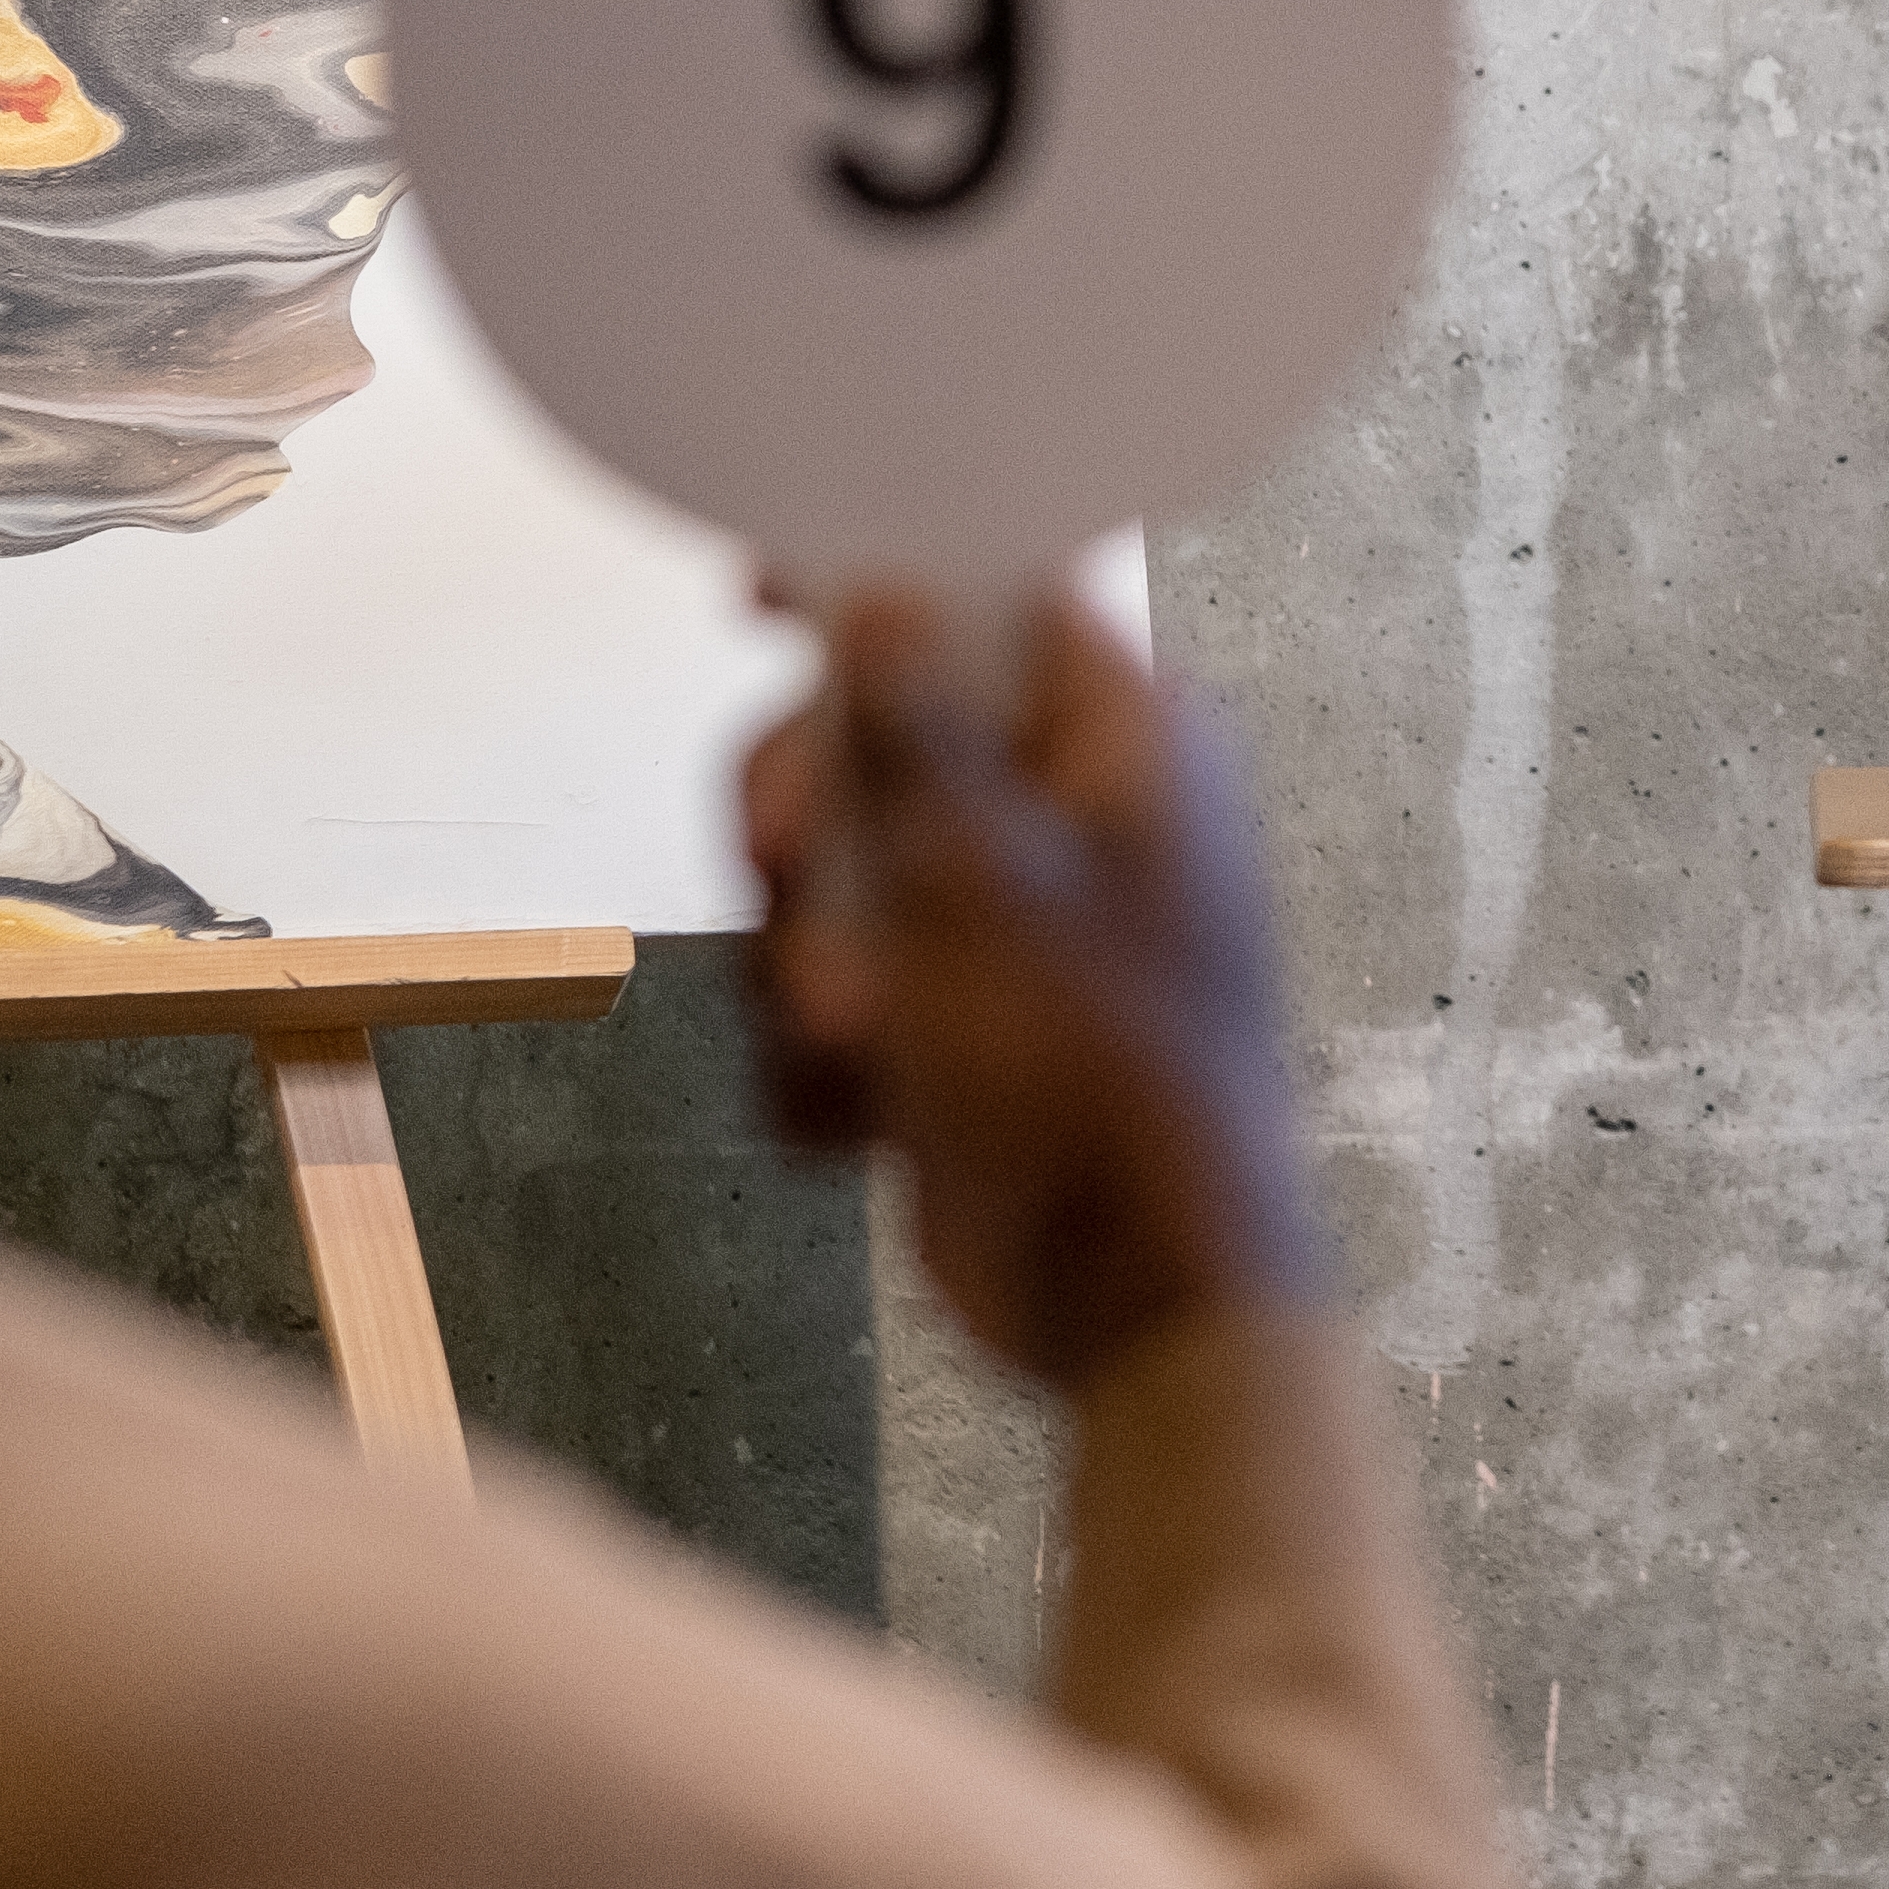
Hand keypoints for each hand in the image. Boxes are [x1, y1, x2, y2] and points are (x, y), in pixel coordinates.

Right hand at [739, 584, 1318, 1387]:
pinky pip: (847, 1004)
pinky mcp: (966, 1032)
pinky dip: (831, 1066)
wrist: (1135, 1300)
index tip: (753, 596)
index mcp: (1126, 739)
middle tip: (781, 871)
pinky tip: (859, 1122)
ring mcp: (1017, 932)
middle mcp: (1078, 817)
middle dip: (808, 829)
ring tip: (851, 1039)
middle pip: (878, 746)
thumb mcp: (976, 874)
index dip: (874, 588)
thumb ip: (913, 728)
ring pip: (839, 886)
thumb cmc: (1089, 1073)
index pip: (992, 600)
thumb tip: (883, 597)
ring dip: (808, 969)